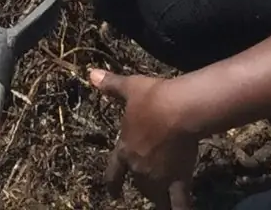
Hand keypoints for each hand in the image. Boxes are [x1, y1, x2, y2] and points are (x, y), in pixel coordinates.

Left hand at [88, 68, 198, 207]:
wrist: (177, 109)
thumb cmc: (152, 98)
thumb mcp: (131, 89)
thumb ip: (112, 85)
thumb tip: (91, 74)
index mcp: (124, 148)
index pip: (113, 172)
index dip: (112, 184)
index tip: (113, 194)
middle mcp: (138, 168)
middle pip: (138, 185)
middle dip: (143, 185)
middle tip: (150, 185)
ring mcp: (157, 178)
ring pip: (155, 197)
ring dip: (158, 199)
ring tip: (164, 201)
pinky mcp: (177, 181)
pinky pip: (179, 205)